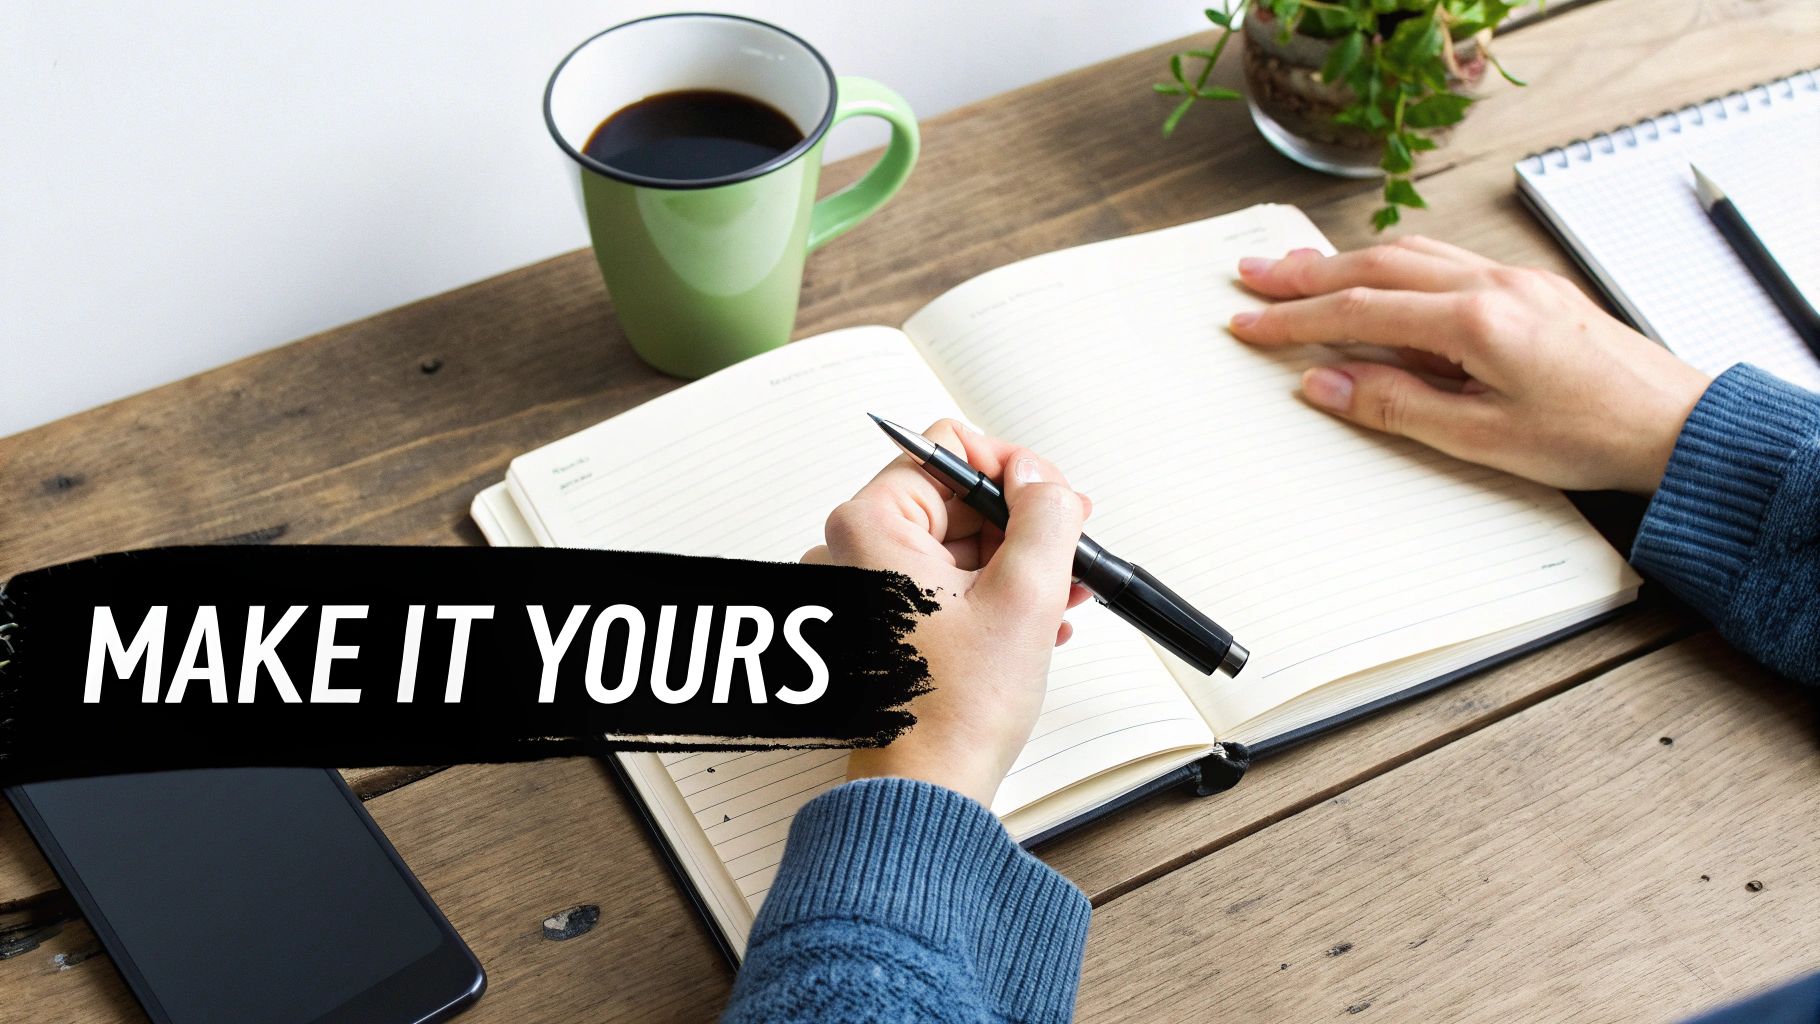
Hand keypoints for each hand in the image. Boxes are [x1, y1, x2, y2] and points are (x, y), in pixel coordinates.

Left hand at [803, 420, 1091, 805]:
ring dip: (1018, 561)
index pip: (948, 447)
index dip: (1012, 467)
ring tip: (1066, 591)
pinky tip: (1041, 620)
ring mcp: (865, 590)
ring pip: (957, 544)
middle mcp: (855, 550)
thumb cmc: (952, 712)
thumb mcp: (1026, 594)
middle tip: (1072, 547)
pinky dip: (995, 593)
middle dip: (1023, 522)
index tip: (1052, 496)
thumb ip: (1045, 515)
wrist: (927, 790)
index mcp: (870, 525)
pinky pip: (945, 584)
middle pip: (956, 497)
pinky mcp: (883, 625)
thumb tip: (1042, 479)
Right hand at [1227, 236, 1711, 493]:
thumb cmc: (1591, 437)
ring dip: (1346, 260)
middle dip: (1306, 273)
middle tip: (1252, 275)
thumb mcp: (1480, 438)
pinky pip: (1445, 260)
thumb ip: (1395, 404)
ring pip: (1410, 254)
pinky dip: (1394, 262)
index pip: (1359, 311)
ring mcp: (1513, 279)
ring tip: (1297, 268)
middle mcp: (1491, 284)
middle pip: (1376, 266)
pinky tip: (1378, 272)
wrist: (1678, 424)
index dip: (1294, 318)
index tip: (1247, 322)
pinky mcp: (1529, 288)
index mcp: (1474, 320)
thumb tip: (1324, 383)